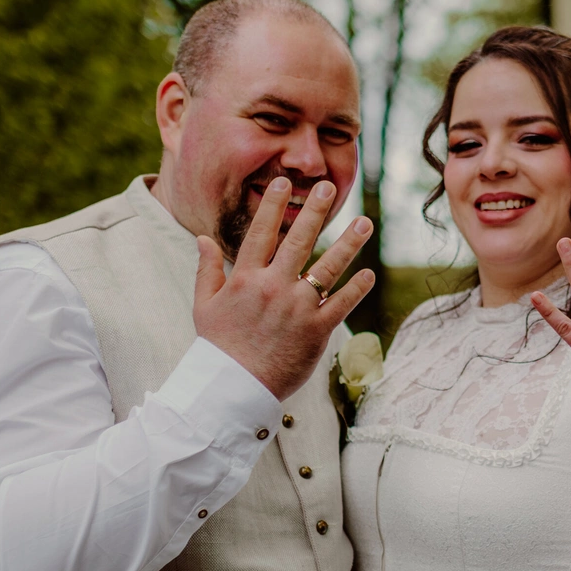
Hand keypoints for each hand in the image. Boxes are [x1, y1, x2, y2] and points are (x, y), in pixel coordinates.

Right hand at [193, 176, 374, 400]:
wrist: (233, 387)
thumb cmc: (218, 347)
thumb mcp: (204, 305)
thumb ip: (207, 270)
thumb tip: (202, 239)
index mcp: (246, 278)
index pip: (262, 233)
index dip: (274, 206)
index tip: (286, 183)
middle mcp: (273, 287)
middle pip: (298, 241)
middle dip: (316, 212)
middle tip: (329, 188)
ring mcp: (297, 308)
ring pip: (328, 268)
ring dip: (349, 243)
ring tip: (365, 222)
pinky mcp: (316, 330)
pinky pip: (342, 304)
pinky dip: (356, 289)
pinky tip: (368, 273)